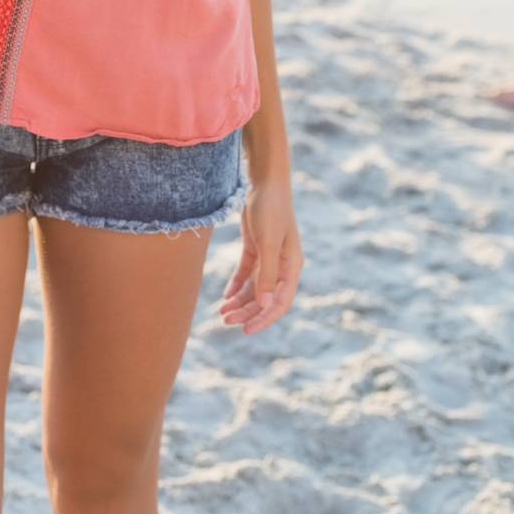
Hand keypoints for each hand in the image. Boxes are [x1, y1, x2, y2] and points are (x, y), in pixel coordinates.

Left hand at [219, 176, 302, 335]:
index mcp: (291, 268)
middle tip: (225, 320)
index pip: (279, 303)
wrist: (265, 183)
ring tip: (222, 311)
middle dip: (246, 311)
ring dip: (240, 300)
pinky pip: (246, 273)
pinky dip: (237, 285)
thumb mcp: (267, 243)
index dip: (263, 319)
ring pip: (254, 288)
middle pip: (264, 298)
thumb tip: (265, 304)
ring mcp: (269, 257)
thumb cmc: (271, 211)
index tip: (245, 330)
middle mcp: (282, 266)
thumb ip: (267, 274)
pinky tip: (226, 295)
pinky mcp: (256, 247)